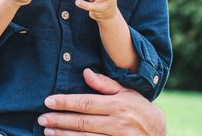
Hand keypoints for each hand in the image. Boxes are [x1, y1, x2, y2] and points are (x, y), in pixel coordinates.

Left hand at [37, 68, 165, 135]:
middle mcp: (117, 123)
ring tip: (47, 131)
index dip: (65, 102)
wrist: (160, 133)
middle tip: (41, 118)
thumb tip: (85, 72)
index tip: (48, 101)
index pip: (86, 103)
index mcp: (117, 105)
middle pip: (82, 122)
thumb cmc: (140, 110)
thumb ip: (105, 84)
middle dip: (59, 120)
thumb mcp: (127, 93)